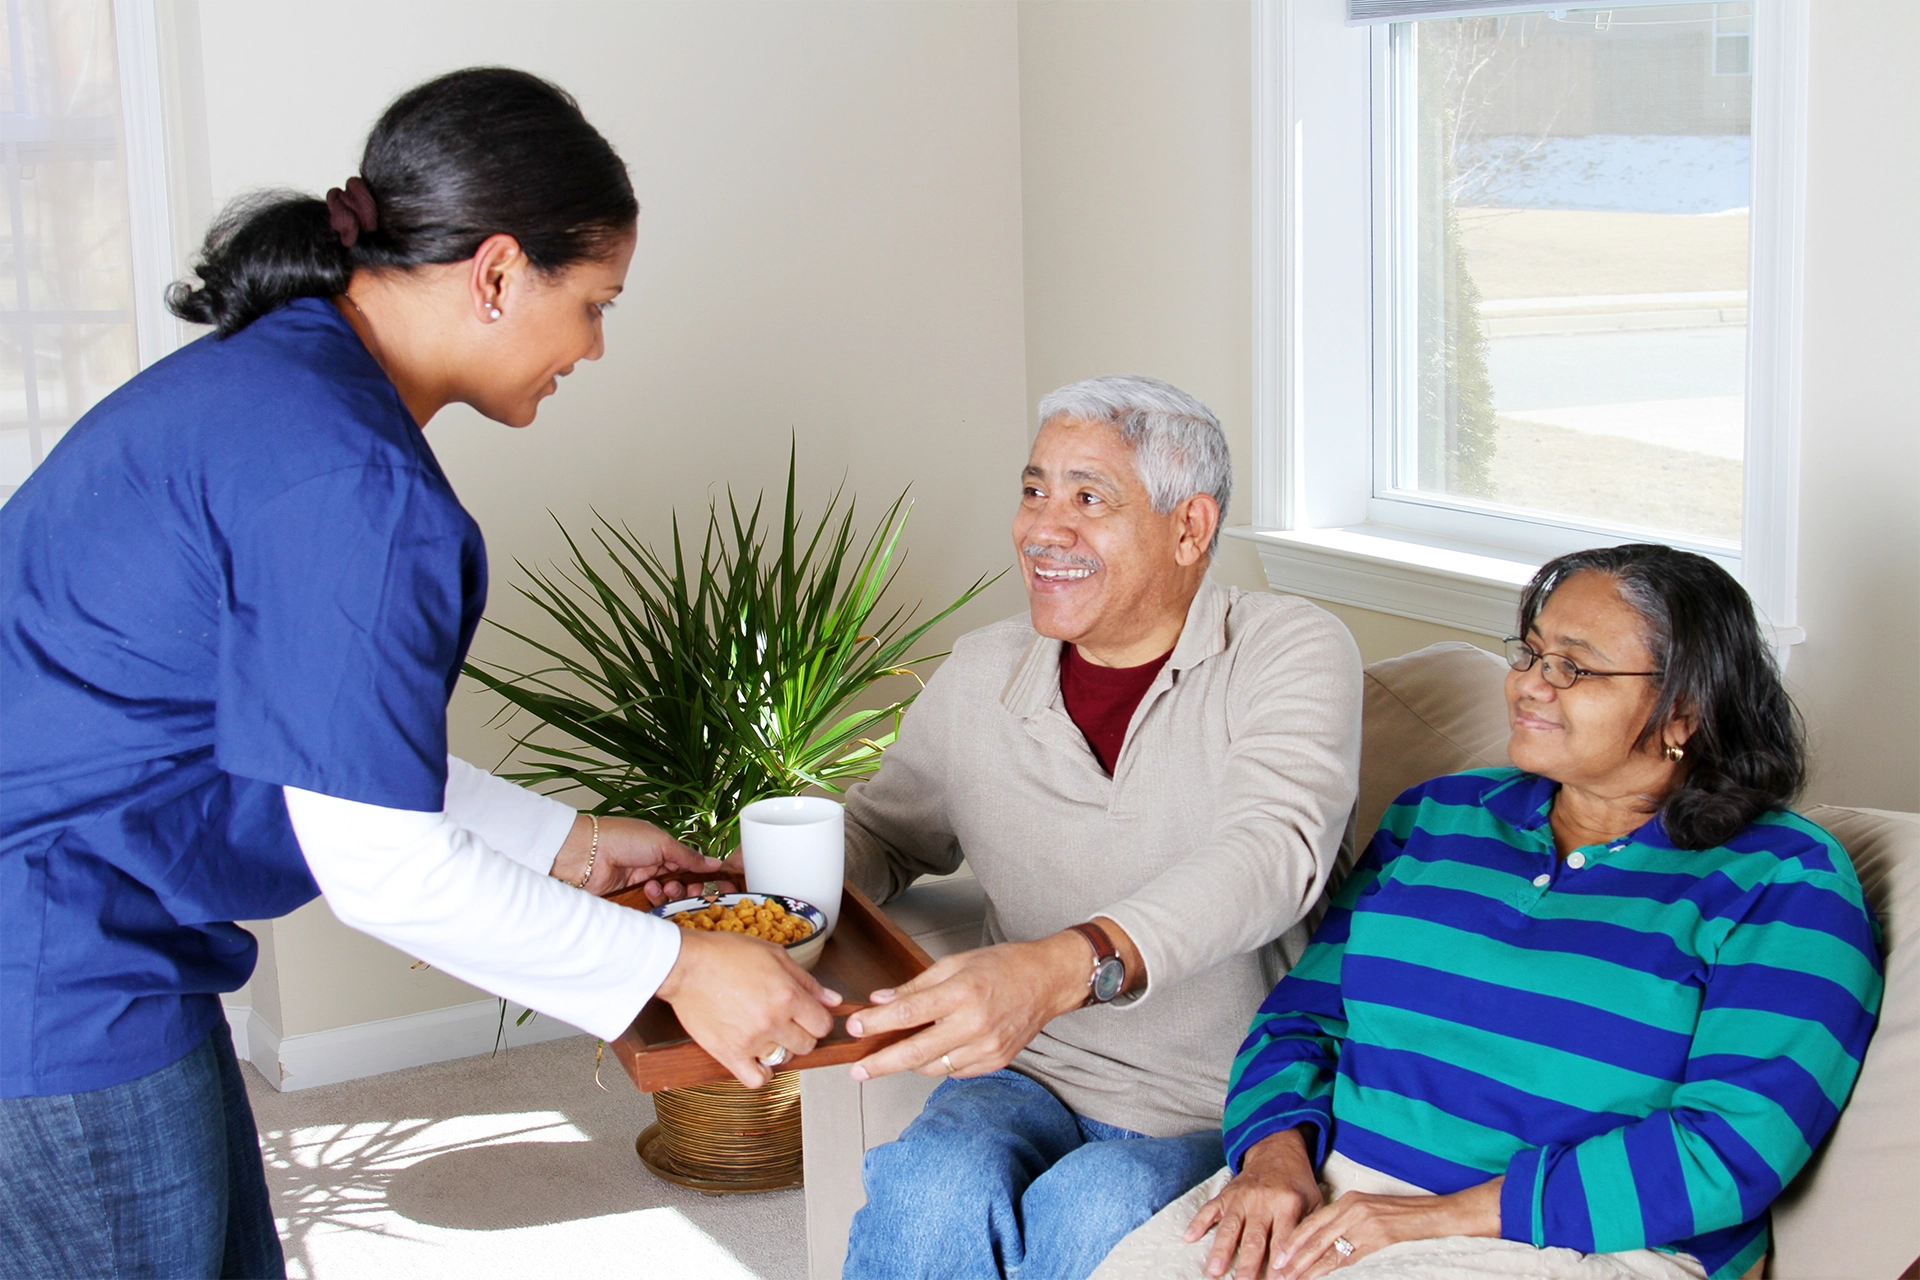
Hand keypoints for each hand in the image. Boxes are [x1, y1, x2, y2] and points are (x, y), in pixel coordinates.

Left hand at [551, 815, 735, 901]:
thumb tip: (714, 863)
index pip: (691, 865)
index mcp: (663, 849)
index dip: (704, 876)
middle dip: (691, 888)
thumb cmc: (620, 837)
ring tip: (664, 886)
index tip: (719, 884)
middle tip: (694, 890)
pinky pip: (651, 906)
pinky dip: (655, 901)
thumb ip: (689, 856)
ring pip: (668, 897)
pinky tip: (650, 891)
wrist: (586, 853)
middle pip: (683, 884)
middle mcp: (654, 867)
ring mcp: (642, 883)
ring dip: (672, 893)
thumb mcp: (662, 842)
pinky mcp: (631, 899)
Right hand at [653, 928, 842, 1088]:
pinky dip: (760, 1073)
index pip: (822, 1025)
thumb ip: (807, 981)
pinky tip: (756, 1057)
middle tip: (786, 1023)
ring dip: (780, 1049)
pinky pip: (756, 1080)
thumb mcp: (775, 955)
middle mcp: (772, 1021)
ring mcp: (751, 1040)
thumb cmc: (726, 954)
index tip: (809, 1017)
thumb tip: (833, 1000)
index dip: (818, 1020)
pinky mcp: (729, 1054)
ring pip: (784, 1061)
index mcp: (787, 995)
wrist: (686, 965)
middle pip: (807, 1045)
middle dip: (801, 1034)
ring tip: (767, 1034)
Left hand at [844, 931, 1086, 1080]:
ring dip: (908, 1063)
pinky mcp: (995, 1062)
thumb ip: (917, 985)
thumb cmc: (1004, 966)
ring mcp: (987, 1048)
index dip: (877, 1023)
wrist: (1048, 981)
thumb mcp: (956, 963)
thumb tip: (881, 1001)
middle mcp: (975, 1024)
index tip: (856, 1028)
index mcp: (963, 992)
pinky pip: (954, 1072)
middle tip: (858, 1069)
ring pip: (933, 1067)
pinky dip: (937, 1064)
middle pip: (915, 1052)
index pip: (908, 1013)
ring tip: (891, 1056)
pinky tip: (931, 1052)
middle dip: (881, 1062)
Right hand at [1184, 1127, 1323, 1279]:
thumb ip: (1309, 1229)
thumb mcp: (1314, 1201)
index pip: (1283, 1238)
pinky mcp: (1226, 1194)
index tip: (1277, 1279)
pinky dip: (1198, 1223)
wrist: (1277, 1150)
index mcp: (1287, 1203)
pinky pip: (1209, 1209)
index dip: (1280, 1260)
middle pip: (1254, 1237)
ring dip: (1221, 1249)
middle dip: (1248, 1263)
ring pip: (1229, 1227)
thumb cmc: (1297, 1182)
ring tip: (1214, 1270)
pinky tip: (1188, 1237)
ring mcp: (1241, 1197)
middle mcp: (1262, 1201)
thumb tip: (1308, 1261)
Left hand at [1270, 1176, 1502, 1277]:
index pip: (1312, 1222)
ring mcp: (1365, 1222)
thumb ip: (1349, 1221)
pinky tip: (1317, 1278)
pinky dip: (1329, 1270)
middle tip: (1275, 1273)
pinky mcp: (1378, 1238)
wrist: (1439, 1215)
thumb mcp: (1372, 1212)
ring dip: (1306, 1267)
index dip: (1293, 1240)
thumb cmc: (1406, 1216)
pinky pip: (1348, 1258)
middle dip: (1293, 1256)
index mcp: (1350, 1200)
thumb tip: (1324, 1242)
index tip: (1277, 1257)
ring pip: (1327, 1249)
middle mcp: (1353, 1208)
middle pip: (1314, 1236)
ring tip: (1289, 1279)